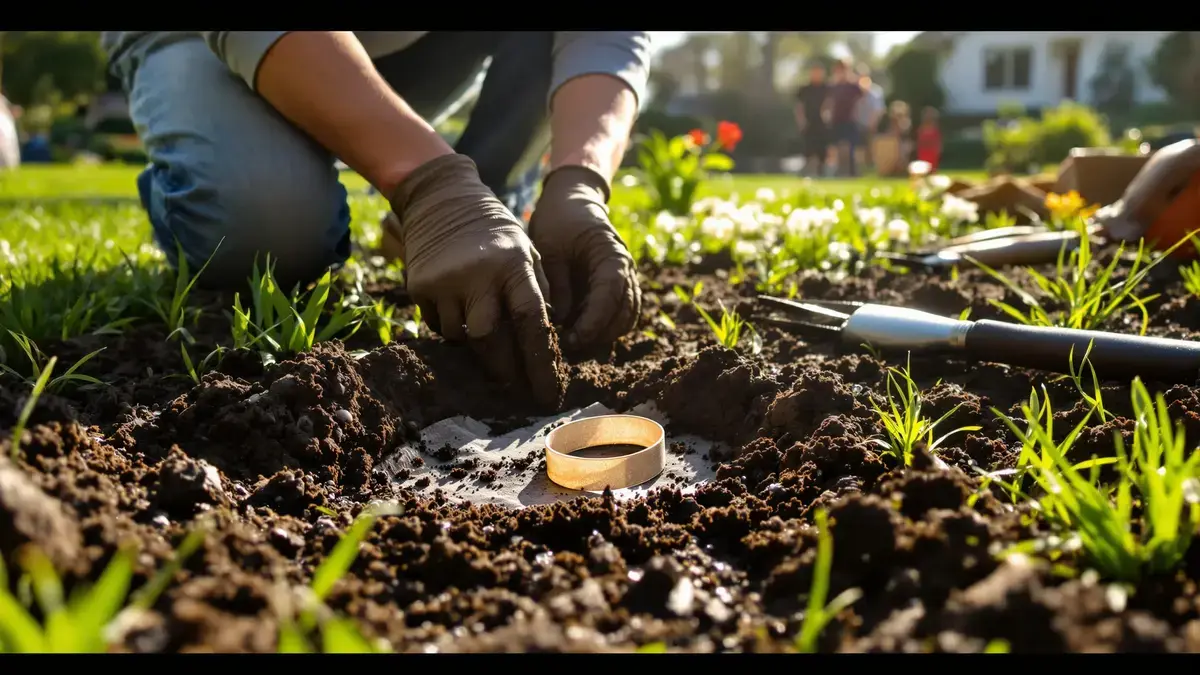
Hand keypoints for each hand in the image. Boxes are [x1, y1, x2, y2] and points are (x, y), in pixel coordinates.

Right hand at [388, 154, 565, 409]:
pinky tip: (459, 312)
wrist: (443, 200)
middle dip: (505, 369)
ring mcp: (445, 281)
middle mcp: (478, 274)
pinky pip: (437, 325)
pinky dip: (452, 327)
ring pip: (461, 336)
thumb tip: (548, 341)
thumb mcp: (527, 251)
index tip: (549, 391)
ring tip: (486, 335)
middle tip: (517, 387)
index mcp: (513, 265)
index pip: (531, 321)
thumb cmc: (496, 232)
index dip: (540, 361)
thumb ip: (538, 291)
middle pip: (490, 339)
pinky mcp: (419, 286)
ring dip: (475, 344)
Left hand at [528, 166, 640, 350]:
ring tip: (571, 342)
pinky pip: (619, 315)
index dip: (593, 323)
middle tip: (566, 347)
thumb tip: (561, 321)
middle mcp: (626, 270)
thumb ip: (558, 284)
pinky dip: (604, 328)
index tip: (571, 340)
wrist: (571, 202)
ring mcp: (625, 279)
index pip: (610, 297)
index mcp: (612, 256)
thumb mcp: (550, 249)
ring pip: (626, 319)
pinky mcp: (616, 287)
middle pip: (624, 314)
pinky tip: (578, 331)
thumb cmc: (559, 221)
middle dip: (598, 335)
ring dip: (603, 335)